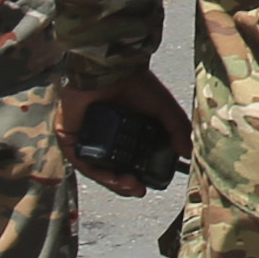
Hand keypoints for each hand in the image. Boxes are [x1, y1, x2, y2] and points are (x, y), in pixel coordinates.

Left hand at [65, 64, 183, 193]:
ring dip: (112, 181)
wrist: (112, 67)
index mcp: (125, 130)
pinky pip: (81, 160)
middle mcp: (104, 135)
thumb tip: (188, 154)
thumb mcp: (163, 109)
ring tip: (129, 185)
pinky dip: (96, 171)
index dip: (138, 176)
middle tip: (138, 190)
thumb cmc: (136, 82)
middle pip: (111, 168)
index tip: (148, 186)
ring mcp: (86, 136)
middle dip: (125, 184)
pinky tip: (111, 176)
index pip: (129, 161)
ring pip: (96, 167)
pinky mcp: (70, 136)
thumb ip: (176, 130)